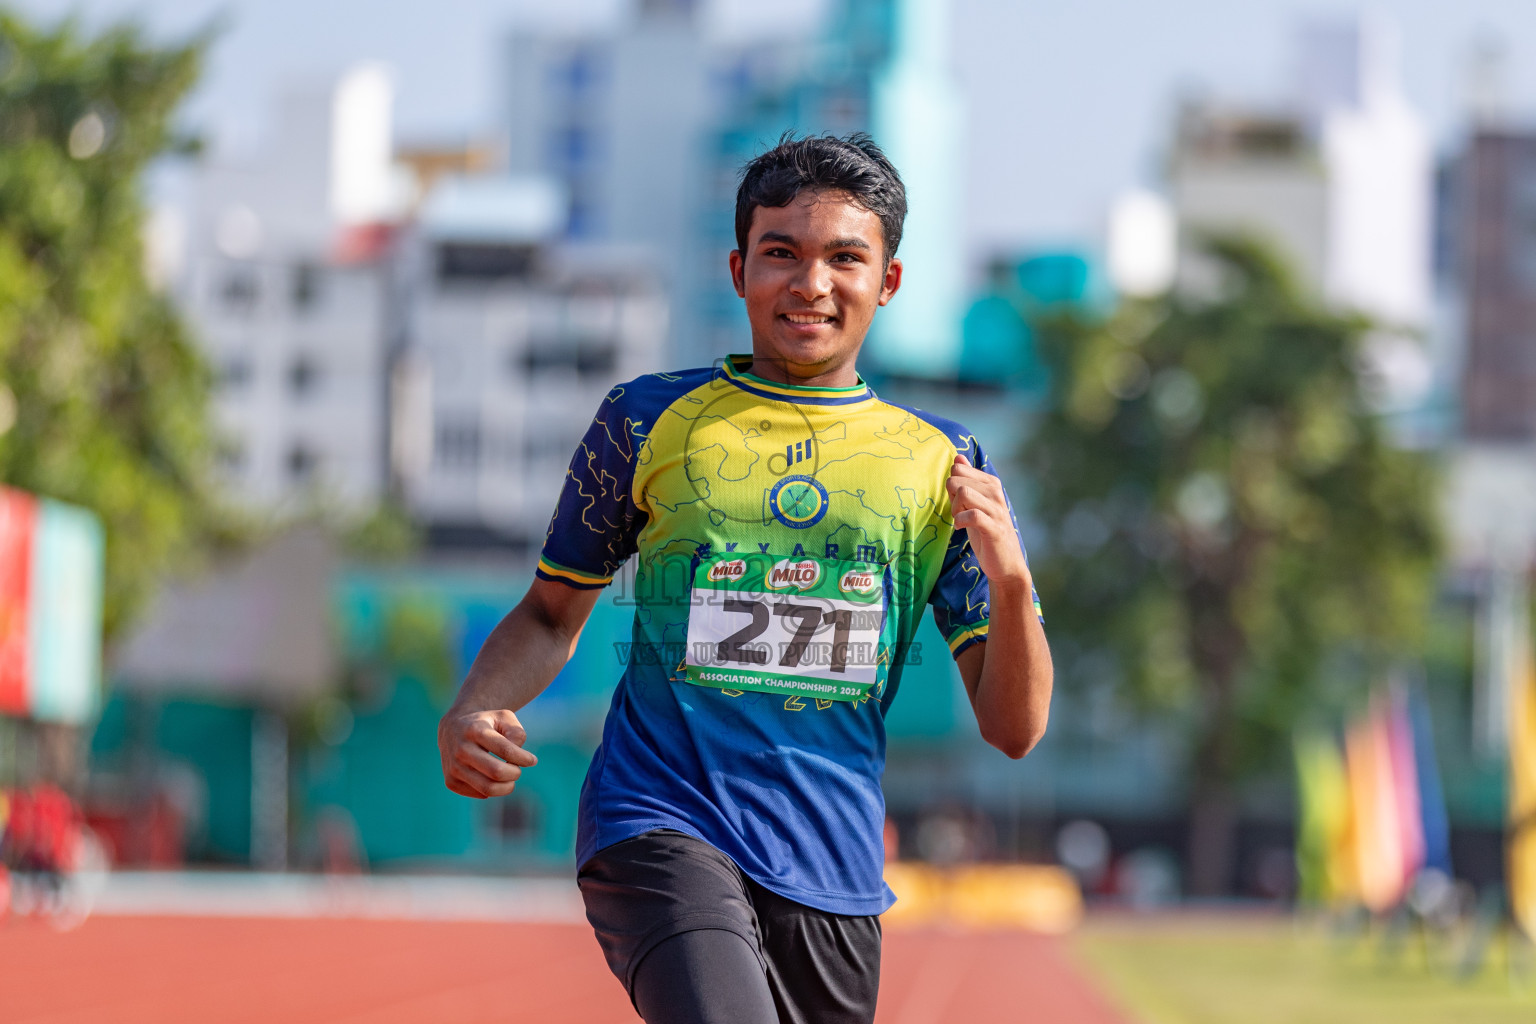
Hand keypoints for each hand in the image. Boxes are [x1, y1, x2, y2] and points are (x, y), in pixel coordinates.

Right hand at [437, 706, 538, 798]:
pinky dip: (493, 788)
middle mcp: (461, 749)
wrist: (452, 729)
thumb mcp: (504, 717)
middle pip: (497, 772)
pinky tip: (491, 777)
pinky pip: (481, 794)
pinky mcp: (451, 782)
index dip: (524, 758)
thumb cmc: (486, 724)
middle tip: (517, 769)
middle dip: (515, 773)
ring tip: (509, 777)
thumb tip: (520, 759)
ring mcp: (453, 767)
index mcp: (475, 730)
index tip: (532, 760)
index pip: (505, 751)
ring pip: (488, 789)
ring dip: (507, 786)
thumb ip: (516, 733)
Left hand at [947, 454, 1028, 584]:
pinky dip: (960, 521)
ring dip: (955, 509)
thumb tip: (958, 457)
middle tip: (958, 513)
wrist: (1005, 563)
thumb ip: (966, 481)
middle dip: (950, 497)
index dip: (951, 485)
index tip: (957, 502)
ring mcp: (997, 510)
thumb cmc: (986, 532)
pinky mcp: (994, 528)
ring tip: (960, 521)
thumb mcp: (974, 504)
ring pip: (963, 494)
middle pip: (957, 480)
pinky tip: (960, 528)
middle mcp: (995, 493)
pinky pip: (972, 515)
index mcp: (990, 483)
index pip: (958, 469)